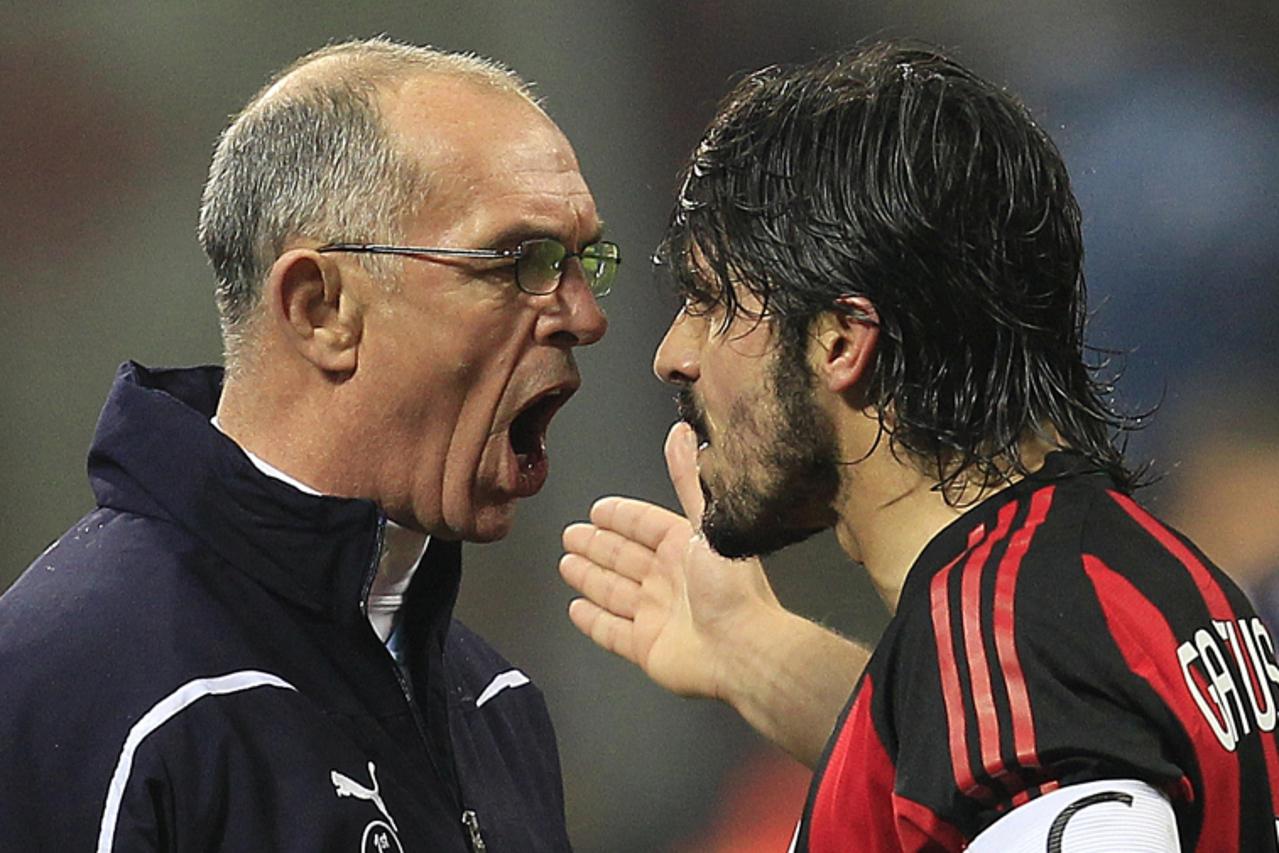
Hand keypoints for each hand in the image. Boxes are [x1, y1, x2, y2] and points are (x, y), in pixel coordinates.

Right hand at [560, 422, 781, 701]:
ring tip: (568, 564)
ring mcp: (658, 614)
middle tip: (573, 534)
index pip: (645, 526)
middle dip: (598, 545)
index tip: (599, 509)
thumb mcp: (707, 522)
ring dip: (591, 577)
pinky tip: (578, 610)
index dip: (621, 517)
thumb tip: (683, 433)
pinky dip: (594, 621)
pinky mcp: (647, 647)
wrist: (742, 650)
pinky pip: (612, 631)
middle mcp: (671, 580)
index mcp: (686, 548)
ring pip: (614, 591)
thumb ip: (689, 478)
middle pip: (624, 557)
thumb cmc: (733, 589)